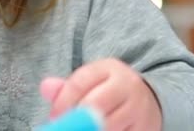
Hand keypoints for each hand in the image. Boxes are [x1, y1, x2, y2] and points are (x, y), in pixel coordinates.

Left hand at [40, 58, 161, 130]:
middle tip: (66, 127)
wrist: (148, 101)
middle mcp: (128, 86)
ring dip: (91, 130)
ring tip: (84, 129)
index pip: (79, 83)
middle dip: (75, 121)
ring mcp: (140, 109)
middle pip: (95, 106)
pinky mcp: (146, 129)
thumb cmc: (108, 92)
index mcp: (109, 68)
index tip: (54, 117)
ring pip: (108, 126)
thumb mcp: (89, 82)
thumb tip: (45, 88)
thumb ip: (65, 87)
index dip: (62, 103)